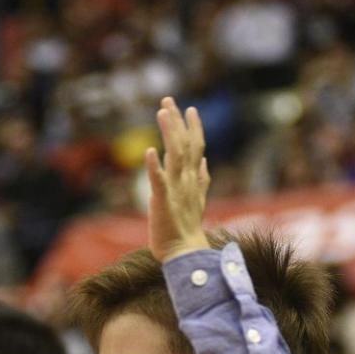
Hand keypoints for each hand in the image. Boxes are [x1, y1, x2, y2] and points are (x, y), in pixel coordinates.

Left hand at [145, 97, 210, 262]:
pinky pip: (159, 181)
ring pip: (175, 156)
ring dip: (170, 133)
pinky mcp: (163, 201)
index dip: (194, 128)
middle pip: (185, 146)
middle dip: (177, 122)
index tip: (190, 109)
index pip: (196, 149)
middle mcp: (187, 181)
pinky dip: (155, 166)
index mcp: (193, 180)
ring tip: (163, 112)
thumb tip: (204, 162)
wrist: (185, 253)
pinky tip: (150, 151)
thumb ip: (201, 180)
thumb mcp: (197, 201)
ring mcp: (176, 190)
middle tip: (168, 100)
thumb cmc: (187, 230)